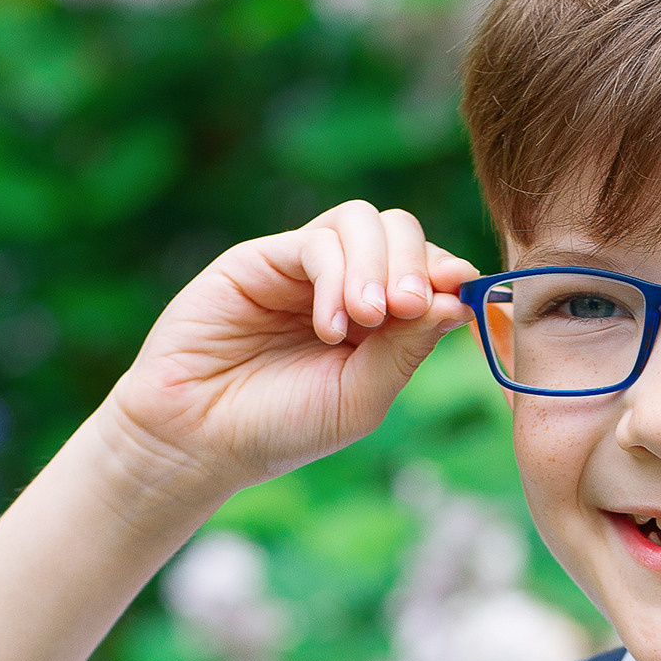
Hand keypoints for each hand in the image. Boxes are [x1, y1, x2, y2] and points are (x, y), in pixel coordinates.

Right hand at [101, 201, 477, 516]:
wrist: (199, 439)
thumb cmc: (280, 428)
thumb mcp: (360, 397)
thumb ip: (406, 350)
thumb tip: (458, 300)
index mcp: (378, 320)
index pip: (427, 271)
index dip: (448, 274)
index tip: (462, 293)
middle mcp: (345, 283)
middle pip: (400, 231)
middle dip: (416, 263)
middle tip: (410, 308)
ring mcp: (303, 268)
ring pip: (361, 221)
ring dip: (377, 264)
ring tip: (368, 319)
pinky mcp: (261, 258)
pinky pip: (317, 242)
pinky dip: (335, 276)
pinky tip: (330, 326)